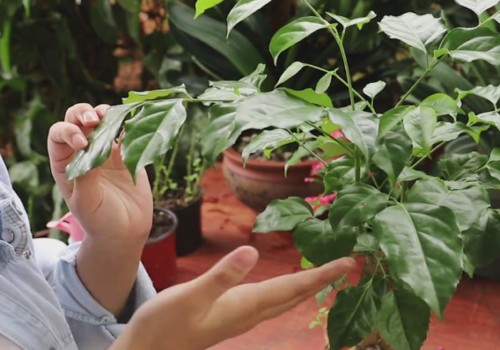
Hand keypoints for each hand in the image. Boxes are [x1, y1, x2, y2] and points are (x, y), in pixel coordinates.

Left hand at [47, 103, 152, 240]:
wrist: (126, 231)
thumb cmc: (99, 221)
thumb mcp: (86, 202)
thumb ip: (85, 176)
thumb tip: (89, 149)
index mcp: (66, 163)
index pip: (59, 136)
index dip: (68, 132)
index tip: (83, 144)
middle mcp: (84, 152)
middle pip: (77, 120)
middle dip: (83, 114)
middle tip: (95, 119)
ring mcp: (107, 151)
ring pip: (103, 121)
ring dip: (106, 113)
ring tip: (114, 115)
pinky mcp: (128, 154)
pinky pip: (127, 132)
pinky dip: (129, 123)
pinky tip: (133, 123)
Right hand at [111, 246, 355, 349]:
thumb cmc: (165, 324)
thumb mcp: (190, 297)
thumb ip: (222, 276)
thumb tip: (253, 251)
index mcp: (245, 306)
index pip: (292, 288)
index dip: (321, 275)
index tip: (348, 262)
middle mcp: (250, 312)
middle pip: (295, 295)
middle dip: (322, 279)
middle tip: (347, 264)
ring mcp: (242, 315)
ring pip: (285, 299)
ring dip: (307, 285)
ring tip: (326, 271)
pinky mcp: (232, 313)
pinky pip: (271, 300)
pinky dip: (287, 288)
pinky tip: (287, 284)